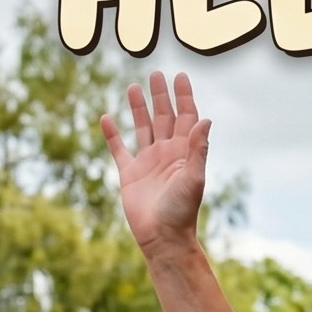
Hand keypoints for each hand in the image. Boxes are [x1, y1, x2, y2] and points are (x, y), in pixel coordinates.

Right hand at [99, 71, 211, 253]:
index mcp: (185, 152)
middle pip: (165, 118)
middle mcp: (167, 153)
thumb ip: (198, 149)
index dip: (184, 97)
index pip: (186, 118)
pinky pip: (119, 149)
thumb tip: (206, 119)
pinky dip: (112, 134)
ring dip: (138, 109)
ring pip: (143, 128)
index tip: (180, 76)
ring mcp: (148, 162)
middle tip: (157, 74)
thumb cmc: (182, 211)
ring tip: (133, 87)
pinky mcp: (130, 174)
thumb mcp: (193, 177)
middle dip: (161, 96)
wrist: (162, 237)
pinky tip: (105, 118)